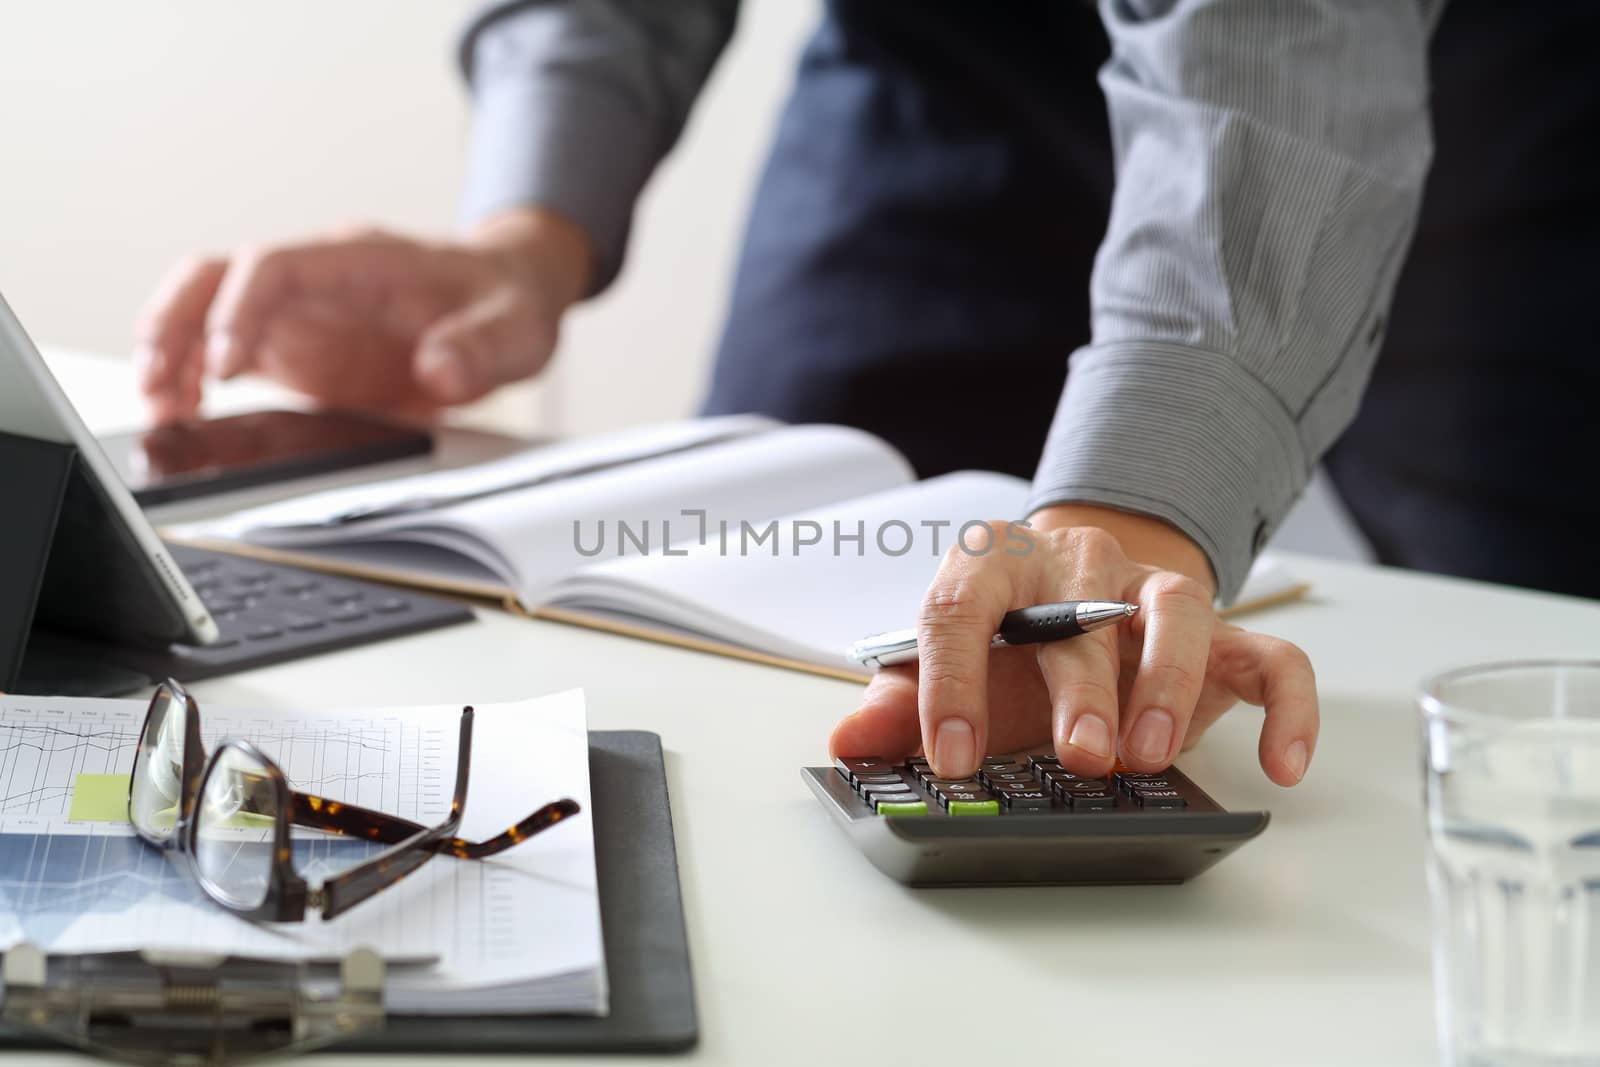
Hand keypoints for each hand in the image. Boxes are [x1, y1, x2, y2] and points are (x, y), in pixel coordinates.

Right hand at [136, 208, 593, 421]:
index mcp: (362, 260)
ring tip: (159, 409)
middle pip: (217, 276)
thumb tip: (441, 370)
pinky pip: (229, 352)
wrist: (511, 294)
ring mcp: (303, 313)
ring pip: (208, 310)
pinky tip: (185, 413)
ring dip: (173, 352)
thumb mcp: (516, 326)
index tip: (227, 364)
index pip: (276, 265)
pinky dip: (197, 378)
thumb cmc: (506, 300)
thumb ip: (481, 347)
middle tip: (159, 386)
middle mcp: (319, 281)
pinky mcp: (301, 350)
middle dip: (177, 324)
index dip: (241, 309)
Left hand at [829, 505, 1318, 784]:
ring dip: (1165, 682)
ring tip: (1150, 754)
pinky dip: (1287, 709)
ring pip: (1175, 612)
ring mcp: (1154, 593)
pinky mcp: (1222, 633)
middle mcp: (1078, 567)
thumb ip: (902, 702)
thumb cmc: (1013, 639)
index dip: (951, 682)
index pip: (962, 607)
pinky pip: (1273, 658)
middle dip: (1081, 690)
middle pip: (1080, 615)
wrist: (1085, 591)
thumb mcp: (954, 668)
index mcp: (995, 565)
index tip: (951, 756)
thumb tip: (851, 739)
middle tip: (1079, 756)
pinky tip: (1281, 766)